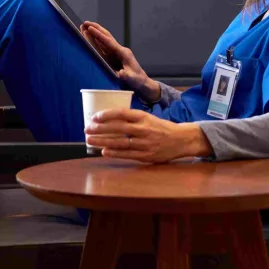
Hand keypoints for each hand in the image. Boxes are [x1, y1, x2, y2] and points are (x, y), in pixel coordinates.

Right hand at [80, 21, 160, 101]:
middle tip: (85, 22)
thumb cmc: (137, 80)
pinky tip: (90, 37)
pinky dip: (96, 41)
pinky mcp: (114, 57)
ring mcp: (117, 53)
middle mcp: (120, 50)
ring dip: (95, 33)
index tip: (90, 28)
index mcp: (123, 53)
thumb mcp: (132, 79)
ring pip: (104, 40)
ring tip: (85, 26)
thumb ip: (126, 76)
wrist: (142, 82)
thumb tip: (120, 74)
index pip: (108, 42)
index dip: (99, 35)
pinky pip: (104, 47)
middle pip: (106, 37)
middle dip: (96, 29)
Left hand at [84, 109, 211, 162]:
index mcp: (144, 117)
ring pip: (121, 142)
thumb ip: (132, 119)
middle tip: (86, 129)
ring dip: (103, 141)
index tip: (94, 117)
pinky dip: (115, 153)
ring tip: (90, 140)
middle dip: (100, 129)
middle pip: (118, 128)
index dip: (106, 115)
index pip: (122, 113)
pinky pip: (128, 154)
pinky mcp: (147, 155)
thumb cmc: (161, 128)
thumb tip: (108, 120)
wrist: (181, 139)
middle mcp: (144, 129)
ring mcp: (145, 143)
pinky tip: (103, 151)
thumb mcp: (148, 118)